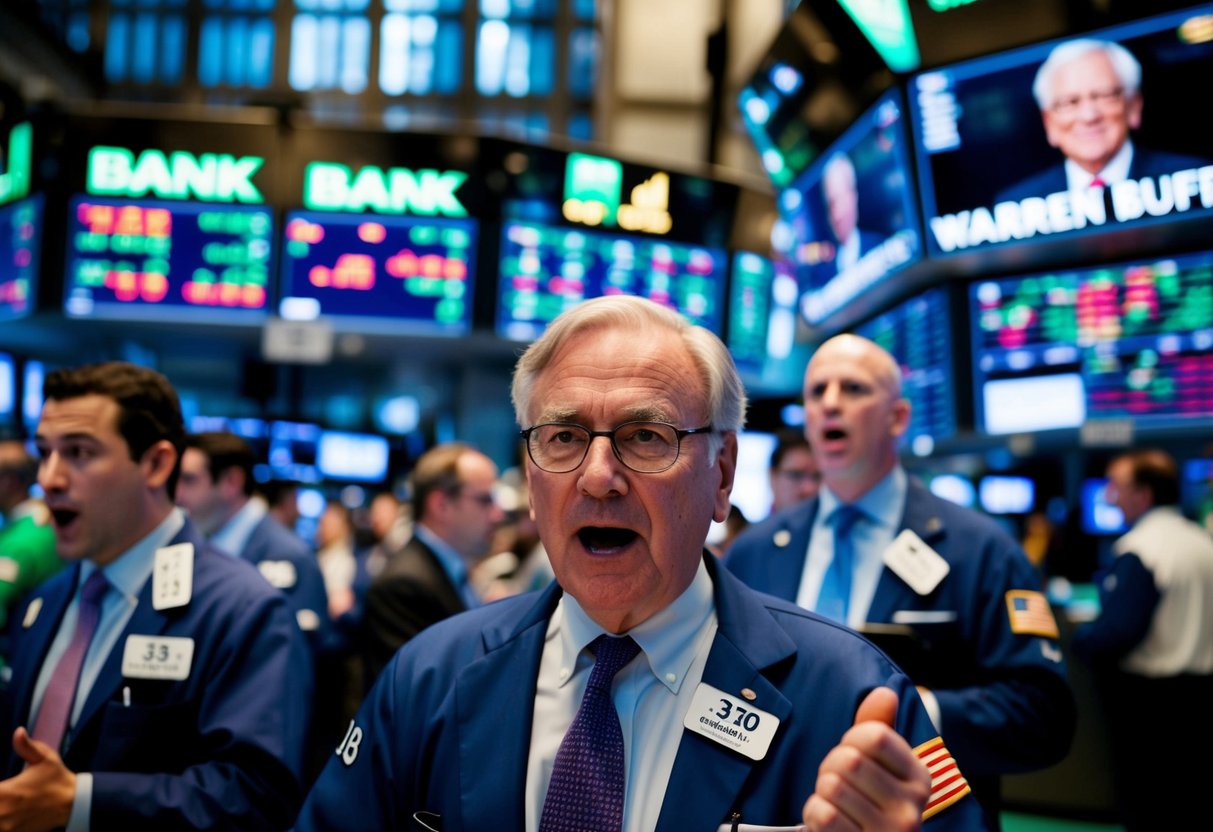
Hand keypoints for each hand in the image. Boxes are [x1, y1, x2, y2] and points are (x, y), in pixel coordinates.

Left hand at [0, 728, 76, 831]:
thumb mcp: (45, 758)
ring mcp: (8, 827)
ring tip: (3, 803)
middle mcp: (4, 812)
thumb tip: (18, 731)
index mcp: (7, 792)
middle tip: (2, 795)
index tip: (0, 787)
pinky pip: (2, 830)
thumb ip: (26, 746)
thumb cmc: (57, 779)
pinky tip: (7, 814)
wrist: (73, 803)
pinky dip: (3, 823)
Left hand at [802, 688, 930, 831]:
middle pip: (850, 759)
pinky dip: (813, 813)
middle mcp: (911, 807)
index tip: (852, 755)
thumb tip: (885, 692)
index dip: (851, 739)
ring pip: (832, 786)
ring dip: (821, 792)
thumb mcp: (881, 767)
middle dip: (831, 766)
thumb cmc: (870, 804)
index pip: (875, 735)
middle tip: (838, 783)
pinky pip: (822, 814)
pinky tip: (827, 821)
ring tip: (835, 804)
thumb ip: (879, 728)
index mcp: (919, 778)